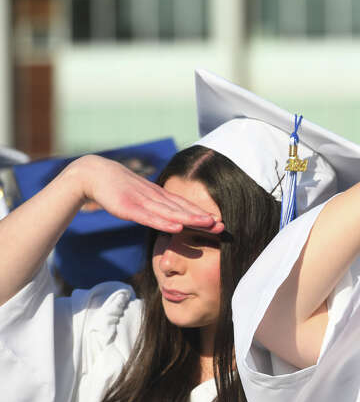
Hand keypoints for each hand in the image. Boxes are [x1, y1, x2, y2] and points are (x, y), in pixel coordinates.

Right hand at [69, 154, 223, 233]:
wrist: (93, 173)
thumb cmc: (118, 187)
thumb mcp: (140, 198)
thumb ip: (155, 207)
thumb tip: (169, 218)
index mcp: (158, 196)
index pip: (184, 206)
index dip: (202, 214)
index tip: (220, 223)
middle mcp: (154, 197)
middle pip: (182, 209)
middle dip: (203, 218)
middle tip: (223, 226)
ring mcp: (142, 202)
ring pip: (170, 213)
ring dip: (190, 219)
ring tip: (208, 224)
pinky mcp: (128, 208)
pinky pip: (149, 217)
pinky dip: (164, 222)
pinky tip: (177, 228)